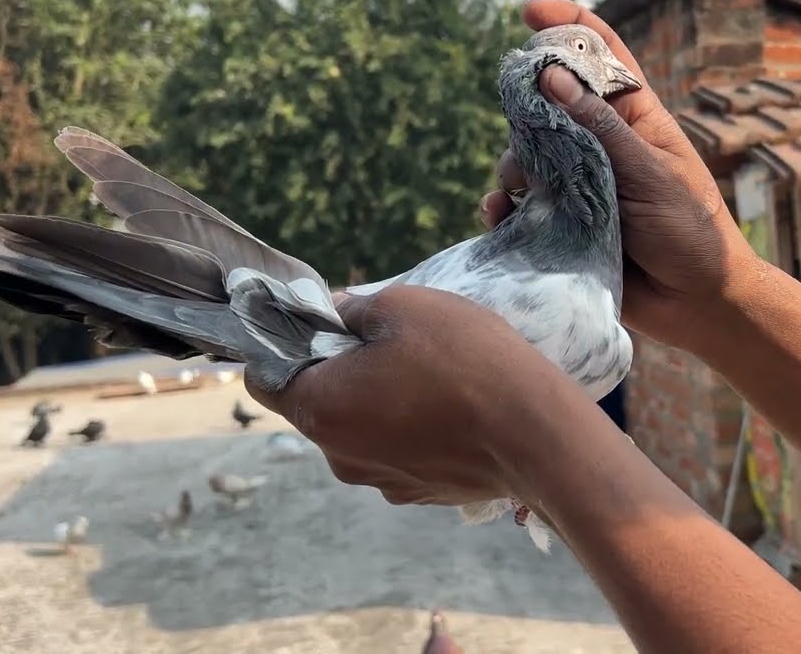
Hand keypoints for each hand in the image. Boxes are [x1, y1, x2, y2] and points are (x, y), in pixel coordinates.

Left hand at [245, 286, 581, 505]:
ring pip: (365, 430)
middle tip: (395, 343)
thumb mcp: (404, 306)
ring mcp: (382, 482)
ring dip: (384, 402)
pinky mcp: (422, 494)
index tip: (322, 326)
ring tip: (437, 377)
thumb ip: (354, 309)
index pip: (265, 378)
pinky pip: (403, 453)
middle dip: (346, 372)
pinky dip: (417, 431)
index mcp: (319, 407)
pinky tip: (456, 409)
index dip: (285, 345)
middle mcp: (338, 456)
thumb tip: (337, 314)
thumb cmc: (464, 361)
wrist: (535, 434)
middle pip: (321, 404)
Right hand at [482, 0, 760, 351]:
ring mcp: (580, 185)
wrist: (697, 306)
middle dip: (526, 114)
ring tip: (518, 189)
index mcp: (635, 119)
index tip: (530, 11)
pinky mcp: (564, 225)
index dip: (568, 27)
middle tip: (523, 132)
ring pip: (527, 157)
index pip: (601, 57)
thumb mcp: (651, 174)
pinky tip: (500, 215)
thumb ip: (600, 130)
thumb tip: (552, 77)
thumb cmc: (692, 233)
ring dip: (514, 166)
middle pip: (549, 105)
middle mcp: (602, 145)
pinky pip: (520, 207)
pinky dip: (503, 209)